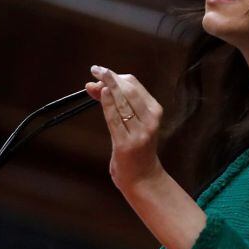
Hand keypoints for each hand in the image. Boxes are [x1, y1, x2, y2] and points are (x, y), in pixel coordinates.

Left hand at [85, 65, 163, 192]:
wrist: (143, 179)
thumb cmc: (137, 148)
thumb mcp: (132, 123)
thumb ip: (117, 104)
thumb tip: (95, 84)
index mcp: (154, 111)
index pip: (134, 85)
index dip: (116, 76)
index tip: (101, 73)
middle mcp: (150, 120)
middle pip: (128, 90)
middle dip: (110, 77)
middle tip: (96, 69)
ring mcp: (139, 133)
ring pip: (122, 102)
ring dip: (106, 88)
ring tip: (93, 82)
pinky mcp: (126, 144)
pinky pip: (115, 119)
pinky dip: (107, 105)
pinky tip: (101, 94)